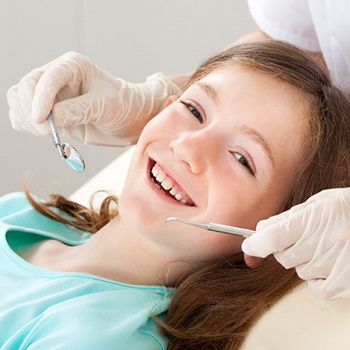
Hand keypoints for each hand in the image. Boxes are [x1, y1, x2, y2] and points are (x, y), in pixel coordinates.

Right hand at [7, 52, 180, 145]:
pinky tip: (44, 132)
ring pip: (18, 101)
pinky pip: (23, 116)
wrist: (130, 121)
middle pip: (25, 88)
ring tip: (48, 132)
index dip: (39, 99)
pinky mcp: (49, 112)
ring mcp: (50, 95)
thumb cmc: (123, 107)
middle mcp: (57, 77)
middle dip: (30, 111)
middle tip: (46, 131)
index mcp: (72, 66)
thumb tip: (51, 118)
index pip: (45, 78)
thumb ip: (78, 111)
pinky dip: (25, 126)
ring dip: (26, 119)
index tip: (42, 121)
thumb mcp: (104, 107)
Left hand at [242, 188, 349, 298]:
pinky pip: (314, 287)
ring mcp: (334, 267)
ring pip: (298, 270)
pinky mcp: (344, 285)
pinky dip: (316, 277)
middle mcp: (323, 245)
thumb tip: (261, 229)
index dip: (254, 243)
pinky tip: (331, 262)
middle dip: (284, 247)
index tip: (249, 244)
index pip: (270, 238)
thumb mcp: (319, 203)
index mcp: (314, 220)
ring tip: (326, 245)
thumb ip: (288, 217)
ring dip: (303, 260)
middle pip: (282, 256)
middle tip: (303, 236)